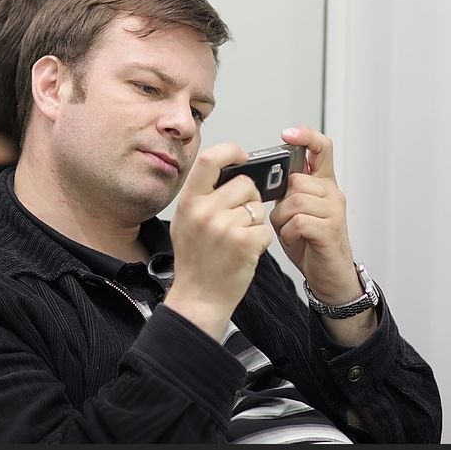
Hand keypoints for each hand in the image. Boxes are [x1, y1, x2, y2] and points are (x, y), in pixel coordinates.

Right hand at [164, 143, 273, 339]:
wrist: (198, 297)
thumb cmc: (194, 261)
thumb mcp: (185, 222)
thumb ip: (202, 196)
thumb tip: (226, 172)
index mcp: (189, 202)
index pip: (211, 159)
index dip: (231, 151)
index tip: (242, 156)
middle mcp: (205, 211)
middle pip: (245, 184)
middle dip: (249, 198)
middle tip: (238, 219)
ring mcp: (225, 227)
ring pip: (258, 207)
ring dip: (255, 221)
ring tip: (238, 239)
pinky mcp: (245, 242)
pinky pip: (265, 229)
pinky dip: (260, 240)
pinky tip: (245, 251)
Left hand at [269, 127, 359, 303]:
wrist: (329, 275)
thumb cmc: (309, 243)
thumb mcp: (294, 212)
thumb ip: (286, 193)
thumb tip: (260, 180)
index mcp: (322, 184)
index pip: (321, 148)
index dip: (305, 137)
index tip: (287, 135)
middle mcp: (331, 193)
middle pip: (297, 179)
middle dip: (282, 200)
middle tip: (285, 217)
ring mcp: (334, 211)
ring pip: (296, 200)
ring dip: (284, 218)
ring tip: (289, 230)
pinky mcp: (330, 230)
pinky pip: (300, 221)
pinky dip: (290, 232)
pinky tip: (294, 238)